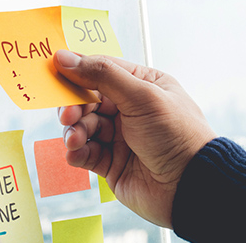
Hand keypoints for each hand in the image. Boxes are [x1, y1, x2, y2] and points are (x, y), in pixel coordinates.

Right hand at [54, 50, 216, 227]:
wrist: (191, 186)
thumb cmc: (177, 135)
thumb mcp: (142, 96)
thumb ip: (102, 75)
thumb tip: (65, 58)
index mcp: (142, 86)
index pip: (102, 70)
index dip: (78, 70)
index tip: (54, 71)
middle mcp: (130, 110)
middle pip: (87, 100)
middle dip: (74, 106)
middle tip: (68, 115)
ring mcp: (120, 137)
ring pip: (83, 127)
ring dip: (74, 131)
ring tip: (76, 140)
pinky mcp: (112, 164)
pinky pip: (85, 153)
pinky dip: (77, 152)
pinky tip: (76, 153)